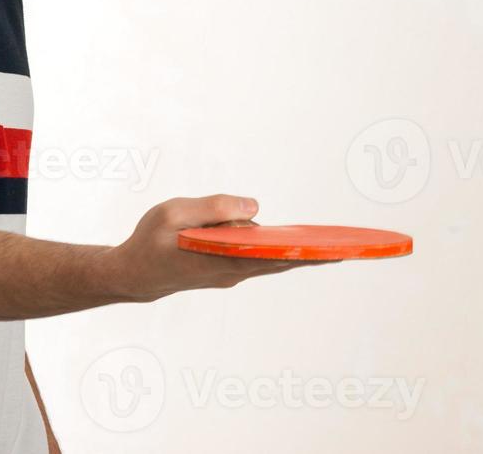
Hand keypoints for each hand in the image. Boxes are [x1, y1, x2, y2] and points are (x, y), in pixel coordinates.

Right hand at [109, 193, 334, 301]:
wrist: (131, 275)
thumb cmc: (149, 241)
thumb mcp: (173, 213)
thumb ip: (214, 208)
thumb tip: (255, 207)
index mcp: (224, 259)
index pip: (275, 257)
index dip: (308, 255)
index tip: (338, 253)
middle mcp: (233, 271)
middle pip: (282, 262)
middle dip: (315, 255)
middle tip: (351, 248)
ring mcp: (230, 273)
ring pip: (269, 260)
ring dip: (297, 253)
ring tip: (330, 244)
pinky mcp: (225, 269)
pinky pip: (256, 257)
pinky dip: (274, 250)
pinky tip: (288, 243)